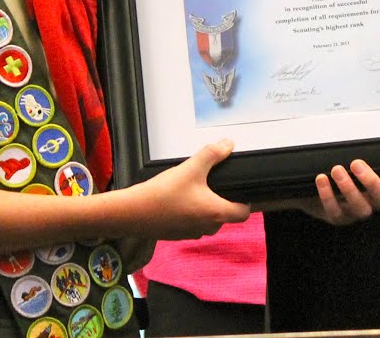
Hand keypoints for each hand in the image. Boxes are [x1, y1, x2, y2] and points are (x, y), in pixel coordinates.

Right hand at [137, 139, 251, 238]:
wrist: (133, 213)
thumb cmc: (163, 194)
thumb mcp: (191, 168)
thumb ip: (212, 154)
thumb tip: (228, 144)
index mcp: (216, 213)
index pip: (244, 214)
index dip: (246, 201)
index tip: (241, 190)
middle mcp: (206, 227)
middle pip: (226, 217)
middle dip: (223, 202)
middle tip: (215, 184)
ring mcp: (191, 234)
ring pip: (208, 222)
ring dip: (206, 208)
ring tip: (195, 190)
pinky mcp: (177, 235)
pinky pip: (192, 225)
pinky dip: (191, 214)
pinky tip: (179, 200)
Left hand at [287, 159, 379, 225]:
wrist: (316, 188)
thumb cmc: (346, 169)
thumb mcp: (362, 160)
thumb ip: (372, 154)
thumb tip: (376, 128)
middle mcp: (375, 204)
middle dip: (372, 183)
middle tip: (356, 164)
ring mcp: (357, 213)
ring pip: (361, 209)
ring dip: (348, 188)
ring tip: (336, 169)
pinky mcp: (338, 218)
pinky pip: (335, 212)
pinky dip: (327, 195)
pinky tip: (322, 179)